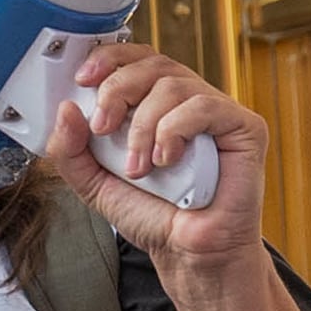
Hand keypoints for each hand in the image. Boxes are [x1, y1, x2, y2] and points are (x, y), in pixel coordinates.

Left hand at [44, 42, 264, 277]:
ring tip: (138, 167)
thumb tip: (65, 108)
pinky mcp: (244, 127)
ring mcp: (218, 112)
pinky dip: (173, 132)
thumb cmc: (152, 214)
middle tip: (102, 129)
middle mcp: (188, 102)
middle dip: (117, 90)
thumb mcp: (93, 182)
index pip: (136, 60)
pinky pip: (204, 106)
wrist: (187, 251)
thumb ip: (70, 149)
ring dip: (143, 126)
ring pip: (174, 85)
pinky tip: (166, 161)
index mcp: (155, 105)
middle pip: (152, 65)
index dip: (109, 59)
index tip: (82, 80)